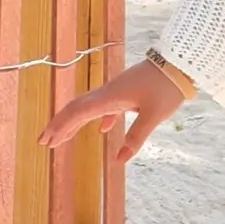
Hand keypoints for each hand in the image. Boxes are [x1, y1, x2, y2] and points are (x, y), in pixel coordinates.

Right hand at [39, 60, 184, 162]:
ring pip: (89, 108)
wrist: (180, 63)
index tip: (45, 140)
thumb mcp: (153, 115)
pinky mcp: (128, 92)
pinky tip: (102, 129)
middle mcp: (108, 93)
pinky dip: (98, 118)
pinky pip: (106, 106)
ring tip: (64, 137)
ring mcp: (117, 92)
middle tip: (45, 142)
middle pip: (77, 109)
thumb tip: (118, 160)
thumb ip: (135, 137)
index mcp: (109, 97)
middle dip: (60, 125)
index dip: (59, 126)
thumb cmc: (166, 87)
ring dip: (75, 122)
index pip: (77, 112)